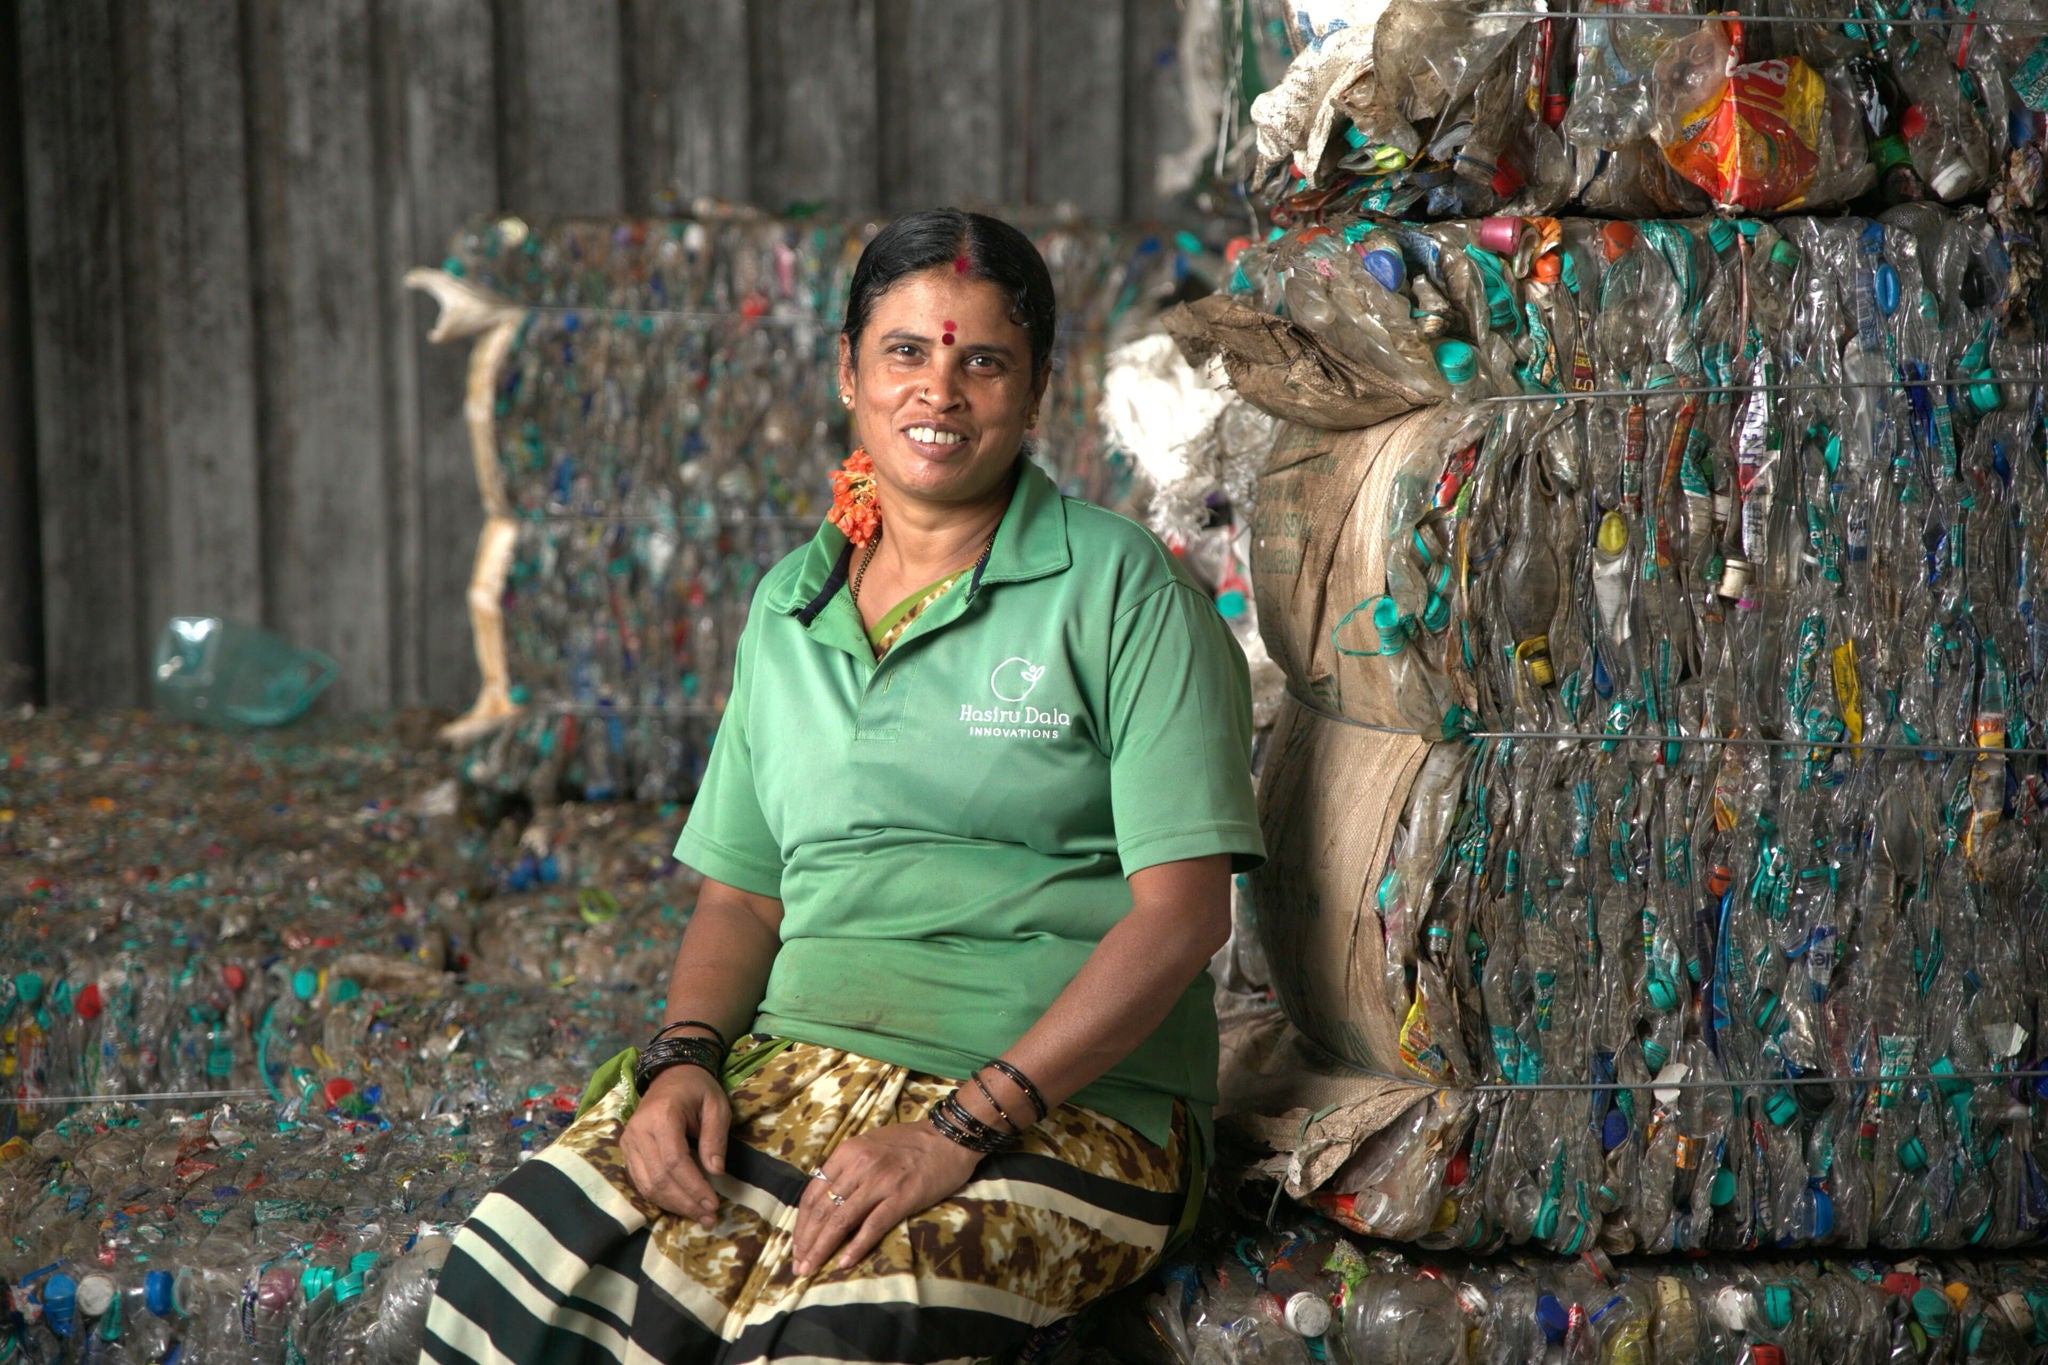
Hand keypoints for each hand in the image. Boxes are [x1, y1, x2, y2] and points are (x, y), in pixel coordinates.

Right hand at [620, 1064, 730, 1226]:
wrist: (672, 1073)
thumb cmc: (698, 1088)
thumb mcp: (716, 1105)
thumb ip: (715, 1137)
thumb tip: (716, 1172)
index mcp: (662, 1116)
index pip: (674, 1161)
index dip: (693, 1187)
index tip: (713, 1204)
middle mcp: (639, 1131)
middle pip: (659, 1177)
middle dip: (685, 1202)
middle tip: (708, 1216)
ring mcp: (629, 1141)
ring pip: (646, 1184)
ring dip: (672, 1204)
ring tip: (697, 1215)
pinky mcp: (627, 1149)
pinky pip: (639, 1181)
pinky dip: (659, 1197)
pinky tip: (679, 1204)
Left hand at [790, 1120, 980, 1276]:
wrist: (949, 1138)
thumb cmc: (910, 1143)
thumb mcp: (870, 1145)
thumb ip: (848, 1168)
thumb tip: (827, 1199)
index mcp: (847, 1152)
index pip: (813, 1193)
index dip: (801, 1223)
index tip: (796, 1245)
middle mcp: (859, 1165)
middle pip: (823, 1209)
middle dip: (807, 1241)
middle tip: (799, 1265)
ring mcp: (880, 1182)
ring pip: (842, 1220)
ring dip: (823, 1248)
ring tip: (812, 1269)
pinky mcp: (901, 1197)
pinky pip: (873, 1226)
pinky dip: (856, 1246)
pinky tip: (845, 1262)